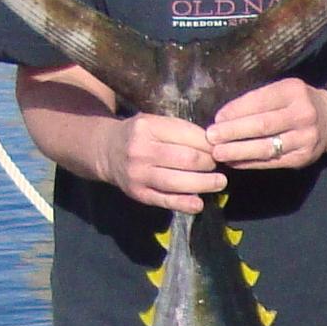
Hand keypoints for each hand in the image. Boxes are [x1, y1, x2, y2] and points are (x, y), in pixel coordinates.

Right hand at [95, 108, 227, 213]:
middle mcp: (141, 150)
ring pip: (179, 182)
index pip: (188, 136)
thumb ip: (180, 131)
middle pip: (187, 159)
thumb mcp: (154, 122)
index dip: (209, 144)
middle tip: (218, 164)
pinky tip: (199, 203)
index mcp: (148, 127)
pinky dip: (186, 204)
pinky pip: (166, 200)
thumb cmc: (139, 135)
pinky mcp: (139, 194)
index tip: (219, 148)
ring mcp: (139, 174)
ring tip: (219, 182)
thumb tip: (214, 146)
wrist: (107, 151)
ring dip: (205, 183)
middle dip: (209, 163)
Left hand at [207, 77, 326, 173]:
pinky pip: (272, 162)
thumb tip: (224, 116)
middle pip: (262, 125)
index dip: (236, 111)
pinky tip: (234, 162)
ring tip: (218, 153)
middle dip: (233, 132)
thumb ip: (258, 100)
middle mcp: (302, 114)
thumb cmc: (297, 102)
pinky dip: (250, 163)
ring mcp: (305, 138)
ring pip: (266, 147)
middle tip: (211, 138)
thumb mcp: (282, 91)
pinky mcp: (302, 158)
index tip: (217, 119)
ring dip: (239, 151)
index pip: (260, 101)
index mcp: (293, 92)